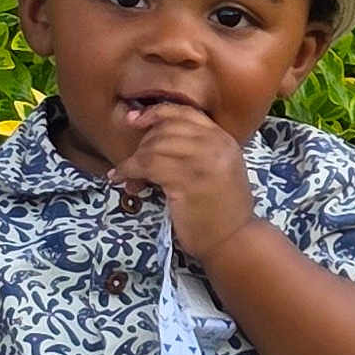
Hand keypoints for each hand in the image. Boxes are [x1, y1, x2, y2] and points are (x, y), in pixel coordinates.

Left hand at [107, 103, 256, 261]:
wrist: (233, 242)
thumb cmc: (221, 213)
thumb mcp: (218, 172)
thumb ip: (197, 153)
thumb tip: (155, 142)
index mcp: (223, 140)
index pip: (186, 113)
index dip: (156, 113)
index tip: (134, 119)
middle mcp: (215, 146)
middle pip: (166, 128)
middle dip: (142, 143)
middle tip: (133, 163)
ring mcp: (202, 162)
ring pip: (154, 147)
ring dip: (133, 160)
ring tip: (126, 176)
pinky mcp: (186, 181)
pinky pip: (148, 166)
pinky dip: (128, 171)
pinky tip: (121, 179)